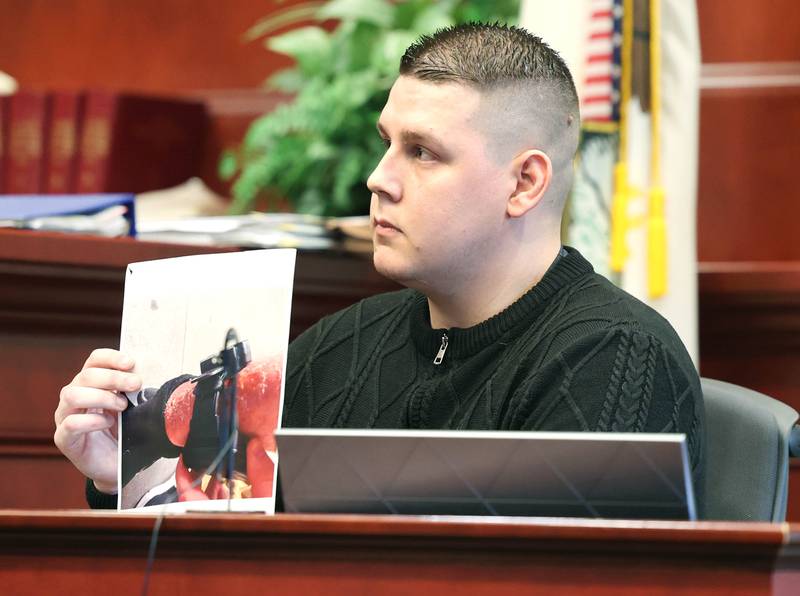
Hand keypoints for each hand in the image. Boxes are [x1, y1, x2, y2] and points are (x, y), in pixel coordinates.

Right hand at [54, 349, 140, 493]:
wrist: (118, 466)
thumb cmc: (124, 432)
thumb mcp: (133, 406)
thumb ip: (134, 390)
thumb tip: (147, 374)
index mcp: (90, 384)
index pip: (93, 361)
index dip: (110, 357)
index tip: (130, 363)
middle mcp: (74, 397)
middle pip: (85, 375)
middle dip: (114, 377)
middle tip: (136, 384)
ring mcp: (65, 417)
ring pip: (73, 394)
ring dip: (102, 397)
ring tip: (123, 406)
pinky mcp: (64, 439)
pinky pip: (71, 423)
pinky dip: (92, 420)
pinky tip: (108, 423)